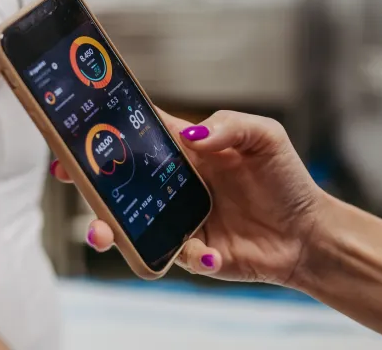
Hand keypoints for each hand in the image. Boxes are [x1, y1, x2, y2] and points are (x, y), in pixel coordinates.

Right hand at [54, 110, 327, 285]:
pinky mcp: (194, 253)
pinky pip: (177, 256)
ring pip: (130, 225)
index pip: (134, 135)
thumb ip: (228, 125)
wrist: (310, 233)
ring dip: (110, 229)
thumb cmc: (287, 178)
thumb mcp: (264, 136)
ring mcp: (179, 219)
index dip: (101, 131)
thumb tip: (192, 136)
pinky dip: (192, 256)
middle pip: (118, 181)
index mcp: (184, 150)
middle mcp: (173, 184)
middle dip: (88, 182)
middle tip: (71, 180)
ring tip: (105, 234)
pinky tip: (211, 253)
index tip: (72, 133)